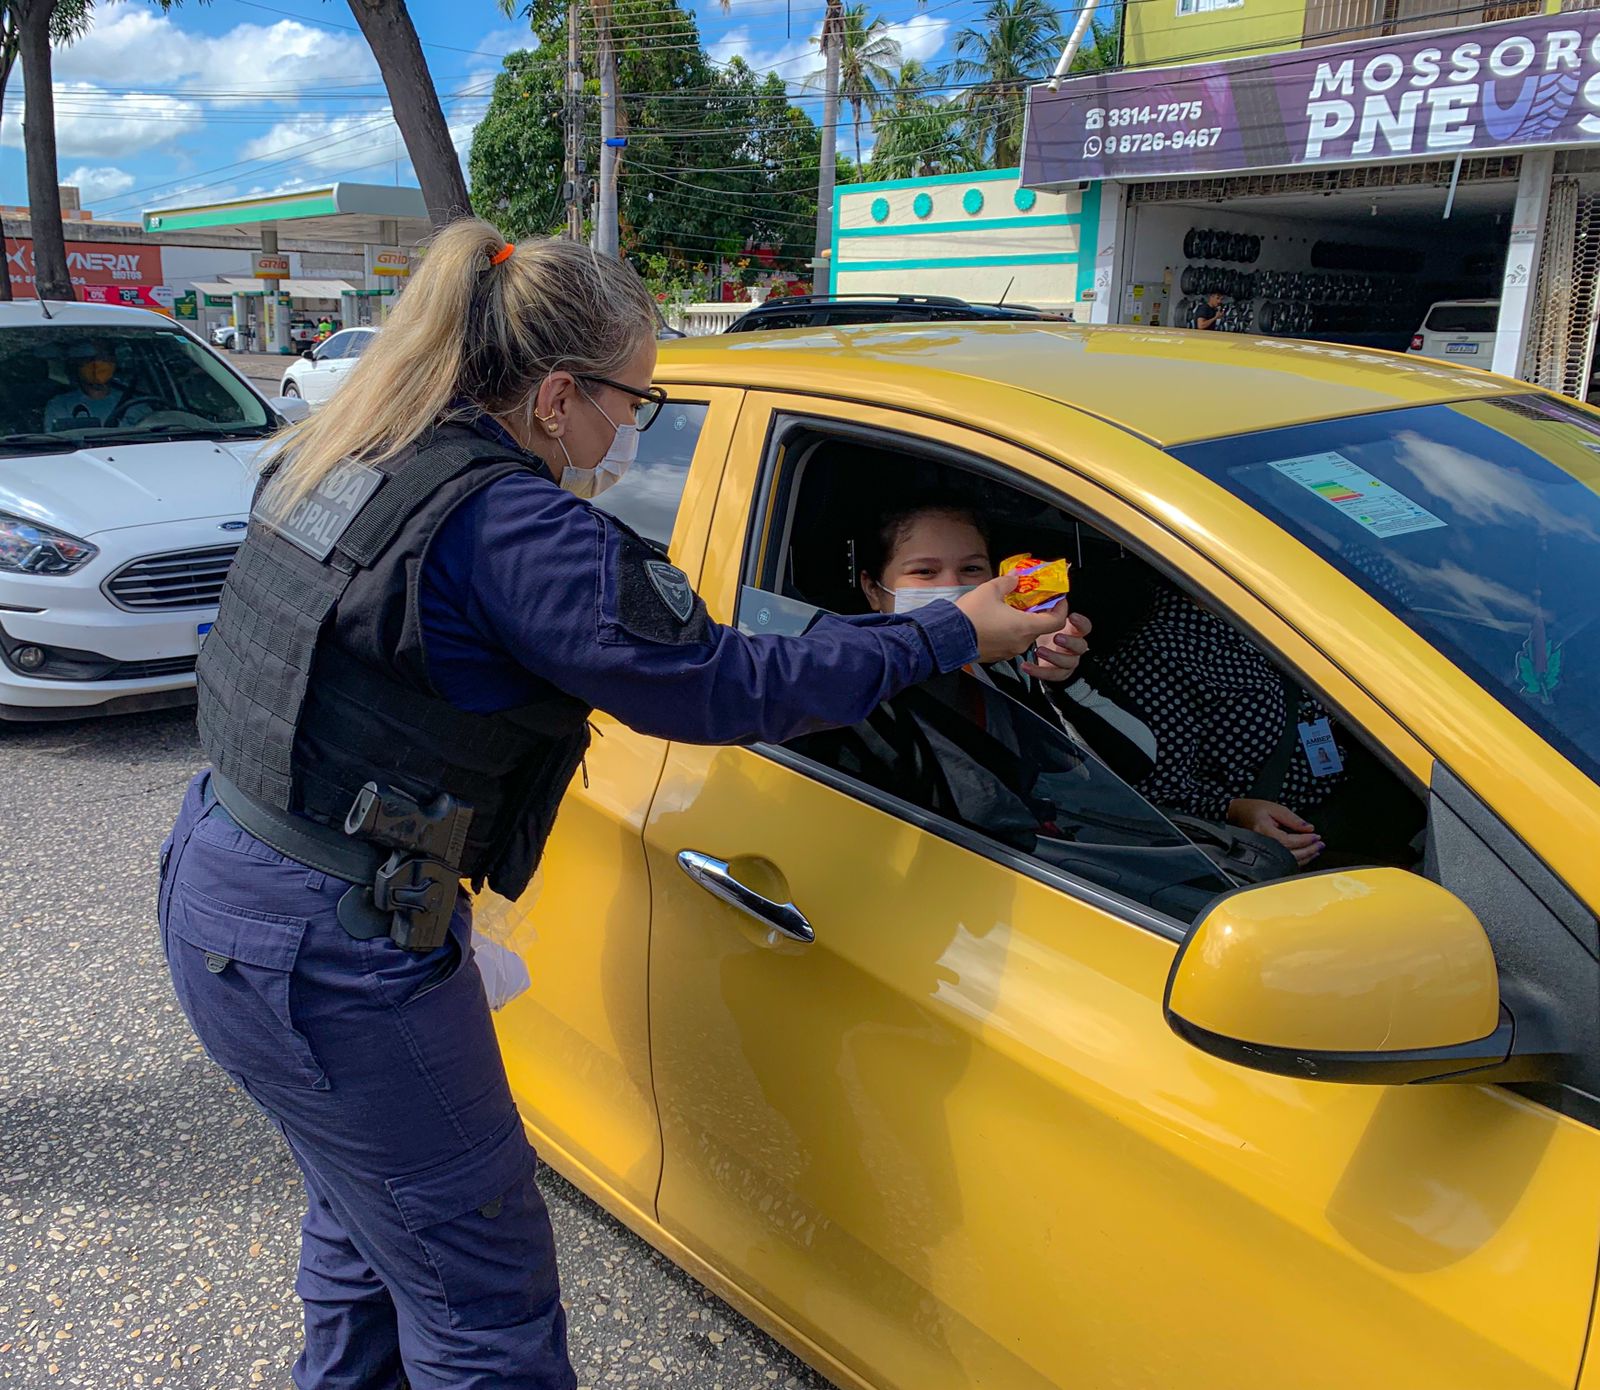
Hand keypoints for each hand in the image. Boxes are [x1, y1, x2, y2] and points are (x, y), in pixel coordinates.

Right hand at [955, 575, 1071, 664]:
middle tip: (1030, 600)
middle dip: (1038, 613)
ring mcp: (1008, 651)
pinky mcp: (996, 656)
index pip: (1056, 621)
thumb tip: (1015, 578)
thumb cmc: (970, 615)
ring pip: (1024, 636)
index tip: (1058, 600)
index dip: (1061, 609)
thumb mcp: (990, 589)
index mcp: (1025, 626)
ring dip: (1022, 623)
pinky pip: (1009, 643)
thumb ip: (1007, 582)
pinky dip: (1009, 632)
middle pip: (1039, 628)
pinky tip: (997, 621)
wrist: (946, 637)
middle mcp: (1020, 642)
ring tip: (1010, 609)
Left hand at [1019, 611, 1091, 682]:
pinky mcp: (1056, 671)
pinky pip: (1054, 675)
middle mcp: (1072, 645)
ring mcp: (1066, 659)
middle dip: (1070, 642)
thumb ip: (1040, 607)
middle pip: (1081, 646)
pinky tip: (1027, 665)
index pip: (1084, 626)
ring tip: (1040, 651)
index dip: (1081, 623)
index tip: (1071, 617)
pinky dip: (1040, 672)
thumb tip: (1032, 589)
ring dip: (1056, 657)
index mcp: (1071, 630)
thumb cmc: (1038, 629)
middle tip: (1057, 637)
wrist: (1028, 646)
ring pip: (1070, 662)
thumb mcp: (1039, 616)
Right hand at [1227, 798, 1323, 866]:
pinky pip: (1285, 861)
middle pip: (1291, 854)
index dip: (1305, 840)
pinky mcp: (1266, 855)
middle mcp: (1264, 845)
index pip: (1289, 841)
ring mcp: (1264, 852)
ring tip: (1317, 849)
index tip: (1317, 836)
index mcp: (1265, 831)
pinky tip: (1306, 855)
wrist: (1236, 815)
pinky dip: (1298, 860)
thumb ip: (1292, 819)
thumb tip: (1309, 829)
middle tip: (1320, 844)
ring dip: (1306, 856)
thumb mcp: (1274, 808)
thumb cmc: (1253, 810)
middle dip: (1309, 850)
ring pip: (1289, 861)